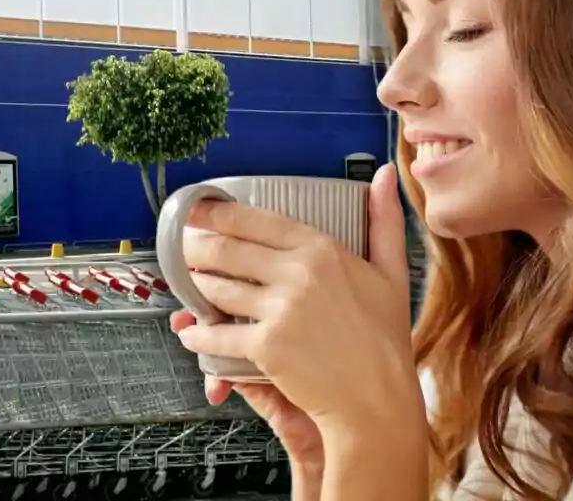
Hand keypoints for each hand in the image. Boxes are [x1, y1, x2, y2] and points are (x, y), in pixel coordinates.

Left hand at [172, 165, 424, 452]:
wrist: (378, 399)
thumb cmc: (385, 339)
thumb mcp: (392, 272)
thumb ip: (384, 221)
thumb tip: (384, 173)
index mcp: (322, 250)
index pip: (257, 220)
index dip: (219, 213)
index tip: (198, 210)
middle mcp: (298, 273)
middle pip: (229, 250)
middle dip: (197, 246)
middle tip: (181, 245)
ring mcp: (280, 309)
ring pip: (219, 288)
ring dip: (195, 285)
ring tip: (186, 281)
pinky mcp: (267, 346)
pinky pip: (218, 335)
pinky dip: (198, 335)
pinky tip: (190, 332)